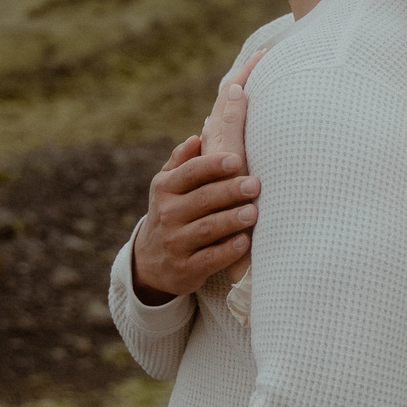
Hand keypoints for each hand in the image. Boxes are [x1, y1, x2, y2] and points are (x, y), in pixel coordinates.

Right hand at [129, 58, 263, 299]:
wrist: (151, 262)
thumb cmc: (172, 211)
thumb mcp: (167, 186)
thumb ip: (181, 162)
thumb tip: (195, 138)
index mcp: (165, 188)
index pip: (190, 172)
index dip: (213, 165)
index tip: (237, 159)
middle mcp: (167, 214)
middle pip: (202, 199)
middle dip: (229, 191)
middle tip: (255, 184)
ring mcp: (175, 243)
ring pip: (207, 229)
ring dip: (231, 220)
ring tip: (254, 212)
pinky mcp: (185, 269)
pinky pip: (209, 259)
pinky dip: (227, 251)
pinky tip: (245, 243)